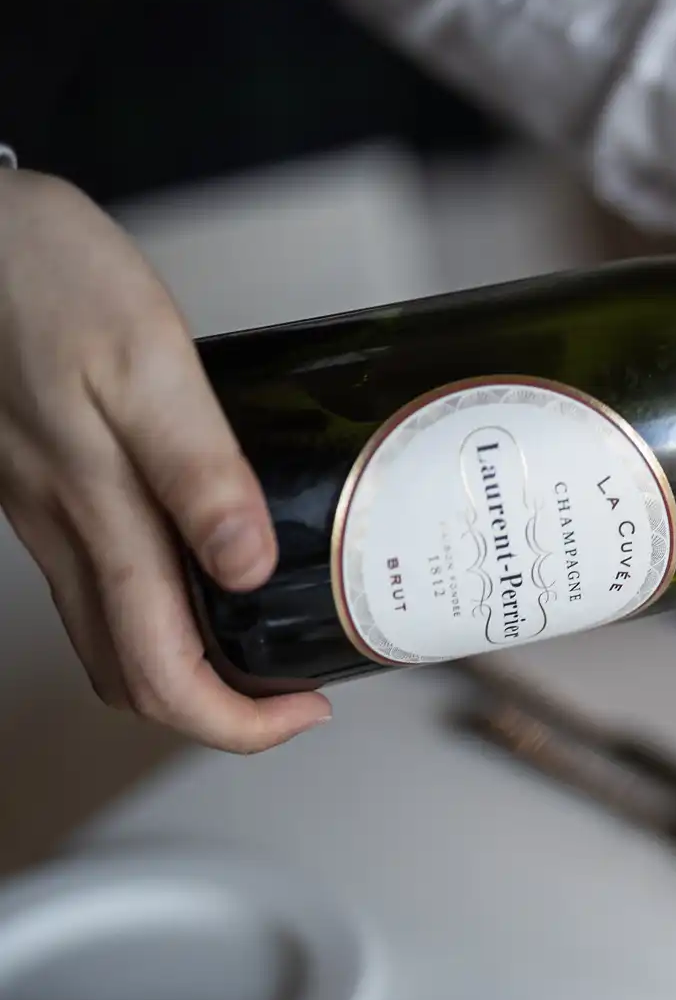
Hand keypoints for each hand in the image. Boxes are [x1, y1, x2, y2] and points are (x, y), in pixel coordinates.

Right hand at [0, 169, 330, 751]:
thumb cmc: (46, 275)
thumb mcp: (148, 360)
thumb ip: (201, 470)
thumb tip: (250, 570)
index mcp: (96, 514)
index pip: (160, 671)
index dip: (236, 723)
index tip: (307, 710)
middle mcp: (63, 532)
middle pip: (131, 677)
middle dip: (219, 711)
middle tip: (300, 691)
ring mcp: (45, 515)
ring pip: (109, 639)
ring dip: (189, 667)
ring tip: (271, 643)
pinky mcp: (43, 486)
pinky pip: (97, 585)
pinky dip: (160, 612)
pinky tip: (213, 573)